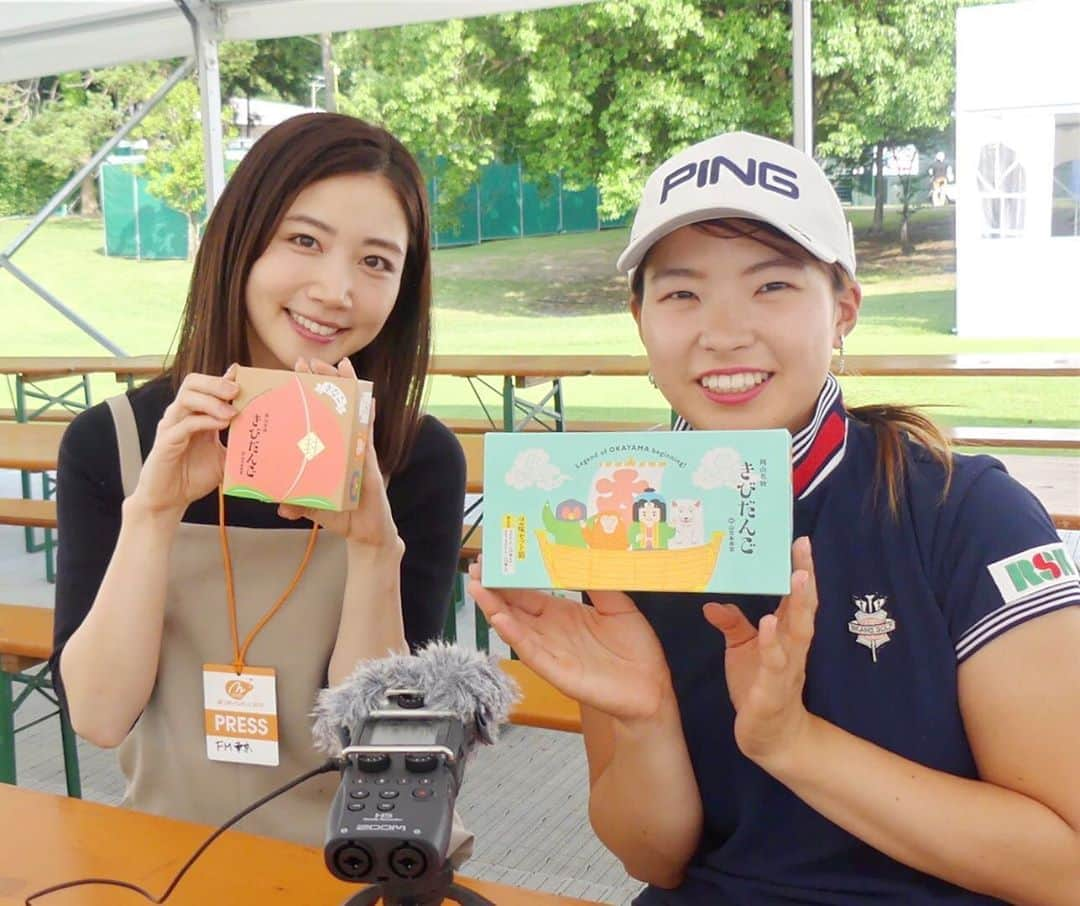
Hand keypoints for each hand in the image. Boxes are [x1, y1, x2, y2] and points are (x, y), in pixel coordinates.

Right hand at [131, 366, 238, 518]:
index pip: (206, 386)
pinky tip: (222, 424)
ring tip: (232, 412)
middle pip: (193, 383)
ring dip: (212, 401)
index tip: (246, 378)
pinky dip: (204, 421)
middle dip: (216, 383)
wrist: (170, 501)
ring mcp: (171, 427)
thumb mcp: (225, 456)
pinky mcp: (166, 442)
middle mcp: (181, 415)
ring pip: (187, 398)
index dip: (224, 379)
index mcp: (195, 415)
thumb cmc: (194, 476)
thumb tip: (265, 433)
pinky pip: (184, 424)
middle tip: (238, 390)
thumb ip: (237, 441)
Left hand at [277, 357, 400, 550]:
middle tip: (307, 362)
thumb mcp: (311, 507)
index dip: (307, 394)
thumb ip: (295, 502)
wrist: (365, 534)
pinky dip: (368, 417)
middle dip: (323, 381)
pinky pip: (368, 436)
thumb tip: (277, 504)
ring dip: (347, 389)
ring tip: (340, 366)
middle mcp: (345, 445)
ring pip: (352, 413)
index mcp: (329, 450)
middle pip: (334, 406)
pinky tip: (369, 400)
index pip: (317, 416)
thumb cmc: (340, 515)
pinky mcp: (370, 463)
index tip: (295, 372)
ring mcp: (359, 452)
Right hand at [467, 564, 671, 723]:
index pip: (529, 591)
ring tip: (478, 587)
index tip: (496, 557)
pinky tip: (500, 620)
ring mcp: (551, 651)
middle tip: (476, 567)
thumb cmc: (635, 650)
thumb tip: (585, 552)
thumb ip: (598, 582)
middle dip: (493, 587)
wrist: (650, 687)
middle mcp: (551, 630)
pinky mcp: (557, 671)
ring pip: (515, 627)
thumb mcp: (618, 606)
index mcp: (563, 613)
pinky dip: (514, 636)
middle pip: (514, 607)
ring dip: (494, 608)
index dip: (511, 576)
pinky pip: (531, 652)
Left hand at [703, 536, 817, 768]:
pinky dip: (772, 644)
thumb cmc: (758, 686)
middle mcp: (792, 647)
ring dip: (799, 605)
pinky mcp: (773, 692)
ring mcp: (786, 669)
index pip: (795, 597)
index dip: (799, 570)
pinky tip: (768, 624)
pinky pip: (775, 665)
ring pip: (797, 633)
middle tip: (803, 548)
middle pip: (803, 607)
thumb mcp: (741, 649)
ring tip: (797, 577)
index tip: (799, 541)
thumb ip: (732, 624)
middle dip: (805, 577)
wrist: (771, 738)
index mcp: (785, 635)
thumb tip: (712, 602)